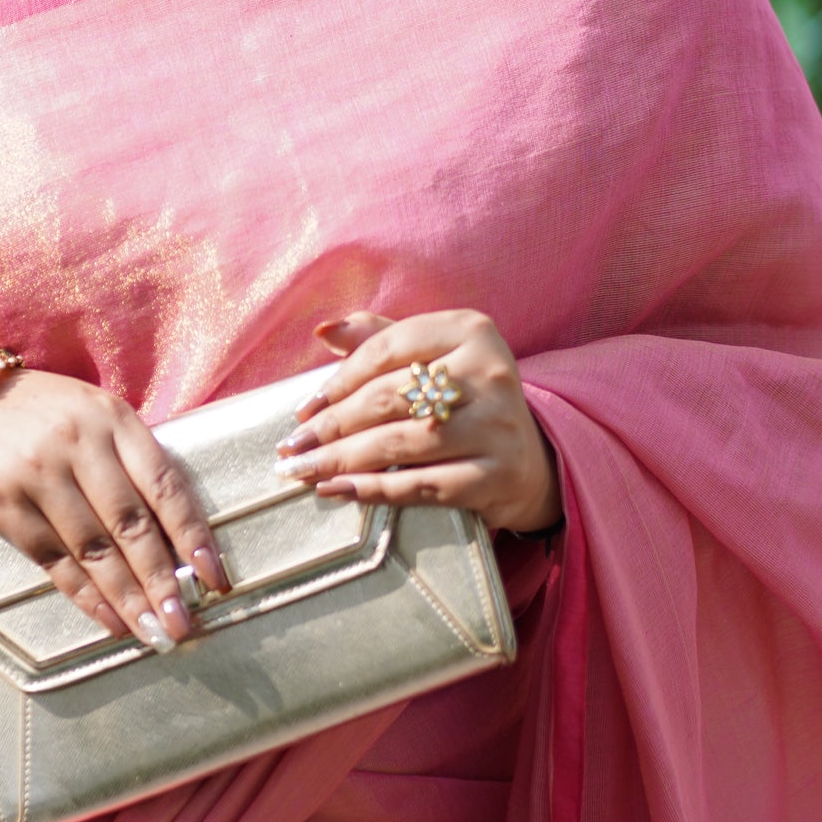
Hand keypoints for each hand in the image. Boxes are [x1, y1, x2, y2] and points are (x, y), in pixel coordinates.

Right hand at [0, 363, 227, 646]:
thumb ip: (130, 461)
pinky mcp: (3, 505)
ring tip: (155, 632)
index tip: (216, 577)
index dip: (194, 535)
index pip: (165, 484)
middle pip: (131, 525)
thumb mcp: (92, 415)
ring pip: (94, 550)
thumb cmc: (40, 413)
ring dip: (128, 598)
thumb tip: (179, 535)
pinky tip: (110, 620)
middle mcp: (78, 443)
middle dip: (163, 581)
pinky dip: (85, 596)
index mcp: (112, 418)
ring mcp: (38, 474)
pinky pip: (53, 561)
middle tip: (184, 624)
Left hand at [274, 310, 559, 536]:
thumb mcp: (434, 356)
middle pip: (389, 398)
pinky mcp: (498, 475)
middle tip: (292, 448)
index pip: (387, 349)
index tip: (304, 410)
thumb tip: (323, 330)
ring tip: (303, 472)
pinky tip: (338, 490)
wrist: (530, 460)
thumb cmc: (464, 400)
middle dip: (331, 426)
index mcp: (471, 330)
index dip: (338, 380)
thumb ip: (380, 337)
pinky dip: (373, 490)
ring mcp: (498, 426)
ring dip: (341, 460)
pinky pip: (422, 485)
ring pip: (401, 443)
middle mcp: (490, 373)